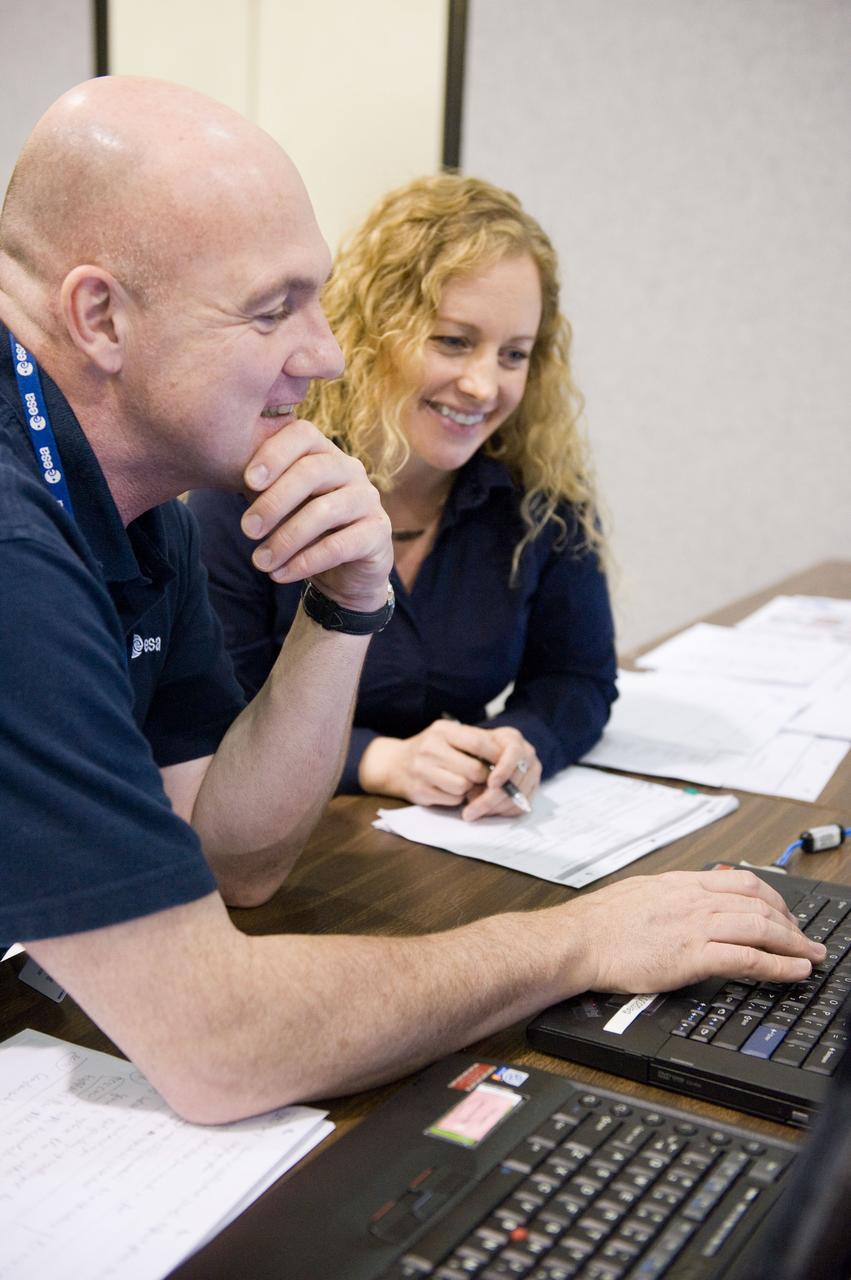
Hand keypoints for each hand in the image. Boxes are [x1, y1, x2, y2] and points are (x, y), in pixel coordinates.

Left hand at [240, 419, 391, 611]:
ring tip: (260, 561)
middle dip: (275, 501)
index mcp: (325, 453)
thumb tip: (220, 469)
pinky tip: (280, 575)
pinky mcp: (379, 533)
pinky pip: (340, 545)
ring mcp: (369, 500)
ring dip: (286, 538)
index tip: (246, 480)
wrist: (345, 573)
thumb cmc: (306, 530)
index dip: (274, 453)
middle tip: (247, 529)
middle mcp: (351, 470)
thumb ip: (262, 485)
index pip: (303, 435)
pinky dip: (305, 561)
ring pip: (325, 511)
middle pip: (313, 472)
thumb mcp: (282, 504)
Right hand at [359, 721, 540, 817]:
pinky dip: (456, 799)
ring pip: (464, 786)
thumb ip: (475, 741)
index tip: (509, 764)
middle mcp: (431, 747)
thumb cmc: (431, 750)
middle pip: (475, 770)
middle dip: (485, 777)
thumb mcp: (449, 736)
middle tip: (486, 778)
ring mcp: (423, 770)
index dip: (498, 756)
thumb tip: (509, 755)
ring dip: (470, 789)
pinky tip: (450, 790)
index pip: (479, 742)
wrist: (394, 764)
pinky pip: (452, 800)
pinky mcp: (420, 791)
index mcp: (443, 730)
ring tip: (464, 783)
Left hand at [459, 725, 541, 820]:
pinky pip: (520, 806)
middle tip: (470, 810)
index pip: (515, 753)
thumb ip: (472, 765)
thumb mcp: (468, 751)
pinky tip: (485, 811)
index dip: (504, 770)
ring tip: (473, 811)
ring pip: (518, 797)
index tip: (491, 784)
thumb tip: (472, 790)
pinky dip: (502, 812)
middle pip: (517, 779)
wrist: (481, 757)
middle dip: (493, 798)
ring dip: (495, 808)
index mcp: (511, 738)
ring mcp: (532, 772)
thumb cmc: (471, 752)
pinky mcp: (532, 789)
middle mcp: (526, 754)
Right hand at [561, 868, 825, 992]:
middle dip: (791, 922)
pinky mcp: (692, 956)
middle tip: (807, 939)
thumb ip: (669, 896)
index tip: (785, 912)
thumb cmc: (599, 923)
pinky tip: (794, 971)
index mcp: (682, 884)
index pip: (742, 881)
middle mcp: (694, 900)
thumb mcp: (640, 893)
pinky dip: (777, 965)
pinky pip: (747, 959)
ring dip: (793, 943)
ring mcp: (695, 927)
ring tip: (811, 956)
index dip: (773, 897)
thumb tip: (684, 901)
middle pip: (759, 904)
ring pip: (760, 927)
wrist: (579, 940)